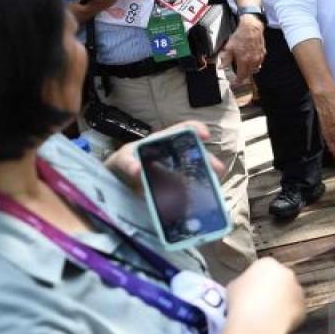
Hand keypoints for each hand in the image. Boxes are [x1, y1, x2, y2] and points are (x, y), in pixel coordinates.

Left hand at [103, 120, 222, 187]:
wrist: (117, 184)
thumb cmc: (122, 164)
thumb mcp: (122, 160)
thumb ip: (128, 163)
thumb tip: (138, 171)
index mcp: (162, 144)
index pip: (182, 131)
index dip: (195, 129)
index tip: (204, 134)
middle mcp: (173, 158)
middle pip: (195, 155)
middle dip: (208, 161)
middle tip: (217, 169)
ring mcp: (175, 175)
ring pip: (194, 175)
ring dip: (205, 181)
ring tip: (212, 189)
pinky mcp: (173, 192)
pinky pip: (187, 194)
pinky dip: (194, 199)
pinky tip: (198, 204)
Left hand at [221, 14, 265, 83]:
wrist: (251, 27)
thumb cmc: (240, 36)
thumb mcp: (229, 48)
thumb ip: (225, 59)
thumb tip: (221, 67)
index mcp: (244, 61)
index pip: (241, 76)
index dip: (237, 81)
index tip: (234, 83)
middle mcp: (252, 61)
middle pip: (248, 74)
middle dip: (243, 77)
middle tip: (238, 78)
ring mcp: (259, 58)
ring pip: (254, 69)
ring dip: (249, 71)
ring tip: (243, 70)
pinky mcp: (262, 53)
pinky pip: (258, 63)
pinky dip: (254, 65)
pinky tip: (250, 61)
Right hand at [226, 258, 305, 332]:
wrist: (256, 324)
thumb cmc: (242, 302)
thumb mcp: (233, 286)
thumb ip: (243, 283)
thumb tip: (245, 289)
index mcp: (268, 263)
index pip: (263, 268)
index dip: (256, 280)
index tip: (250, 291)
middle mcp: (286, 273)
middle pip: (279, 280)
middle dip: (272, 289)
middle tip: (259, 302)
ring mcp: (297, 290)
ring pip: (288, 295)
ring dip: (281, 302)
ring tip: (266, 315)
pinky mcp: (303, 308)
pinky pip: (293, 311)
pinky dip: (286, 316)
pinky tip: (274, 323)